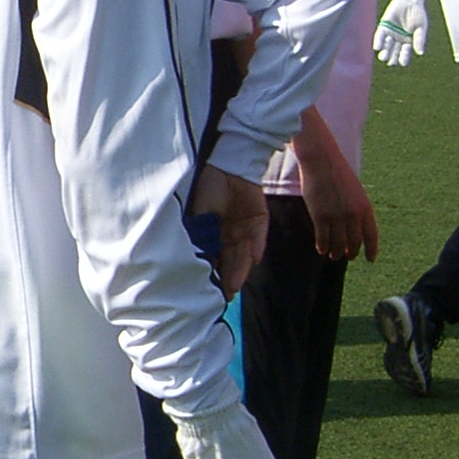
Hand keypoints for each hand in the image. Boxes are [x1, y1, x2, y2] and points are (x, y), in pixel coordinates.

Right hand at [192, 163, 268, 297]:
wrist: (228, 163)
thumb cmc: (207, 187)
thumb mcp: (198, 213)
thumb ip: (200, 235)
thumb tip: (199, 257)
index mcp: (214, 234)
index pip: (215, 258)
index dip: (213, 273)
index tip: (209, 291)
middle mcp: (231, 235)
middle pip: (231, 259)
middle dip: (229, 277)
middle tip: (226, 295)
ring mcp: (246, 228)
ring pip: (244, 252)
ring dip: (241, 267)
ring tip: (236, 284)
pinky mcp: (260, 220)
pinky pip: (259, 236)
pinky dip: (257, 246)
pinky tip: (254, 258)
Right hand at [297, 144, 378, 262]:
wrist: (321, 160)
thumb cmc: (337, 173)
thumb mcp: (355, 191)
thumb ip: (357, 209)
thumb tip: (354, 231)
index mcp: (365, 207)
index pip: (372, 235)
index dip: (372, 250)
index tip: (370, 259)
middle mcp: (353, 214)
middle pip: (354, 243)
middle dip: (351, 253)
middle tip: (347, 256)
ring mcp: (336, 216)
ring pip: (338, 245)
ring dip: (336, 253)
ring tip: (333, 255)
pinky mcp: (320, 216)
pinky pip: (323, 239)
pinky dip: (323, 247)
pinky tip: (321, 249)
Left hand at [374, 0, 428, 66]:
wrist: (409, 0)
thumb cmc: (417, 14)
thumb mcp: (421, 27)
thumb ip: (419, 39)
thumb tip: (420, 53)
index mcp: (408, 44)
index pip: (404, 56)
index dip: (404, 57)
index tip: (405, 52)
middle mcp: (398, 42)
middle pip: (393, 56)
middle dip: (392, 59)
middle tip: (391, 61)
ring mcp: (389, 35)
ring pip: (385, 49)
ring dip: (385, 54)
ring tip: (384, 55)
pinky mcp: (383, 28)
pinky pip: (379, 37)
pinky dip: (378, 43)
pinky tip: (378, 47)